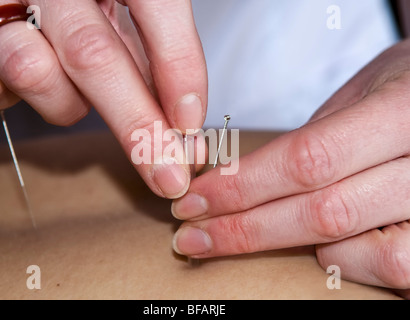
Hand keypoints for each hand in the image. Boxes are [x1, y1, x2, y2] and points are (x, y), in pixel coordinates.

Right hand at [0, 0, 206, 198]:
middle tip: (167, 173)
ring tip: (68, 91)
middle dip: (137, 125)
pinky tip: (15, 81)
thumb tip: (182, 121)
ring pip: (32, 72)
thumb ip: (150, 56)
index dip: (180, 69)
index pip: (157, 7)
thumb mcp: (120, 15)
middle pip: (95, 56)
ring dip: (63, 104)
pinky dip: (7, 98)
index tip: (190, 124)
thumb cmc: (77, 5)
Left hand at [172, 39, 409, 296]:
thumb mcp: (355, 97)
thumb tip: (240, 181)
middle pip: (325, 213)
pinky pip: (392, 269)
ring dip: (299, 247)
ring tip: (269, 230)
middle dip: (246, 230)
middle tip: (195, 236)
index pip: (307, 159)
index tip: (195, 200)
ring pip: (363, 253)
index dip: (243, 186)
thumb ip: (309, 141)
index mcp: (403, 110)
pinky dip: (348, 261)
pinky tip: (327, 244)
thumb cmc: (397, 92)